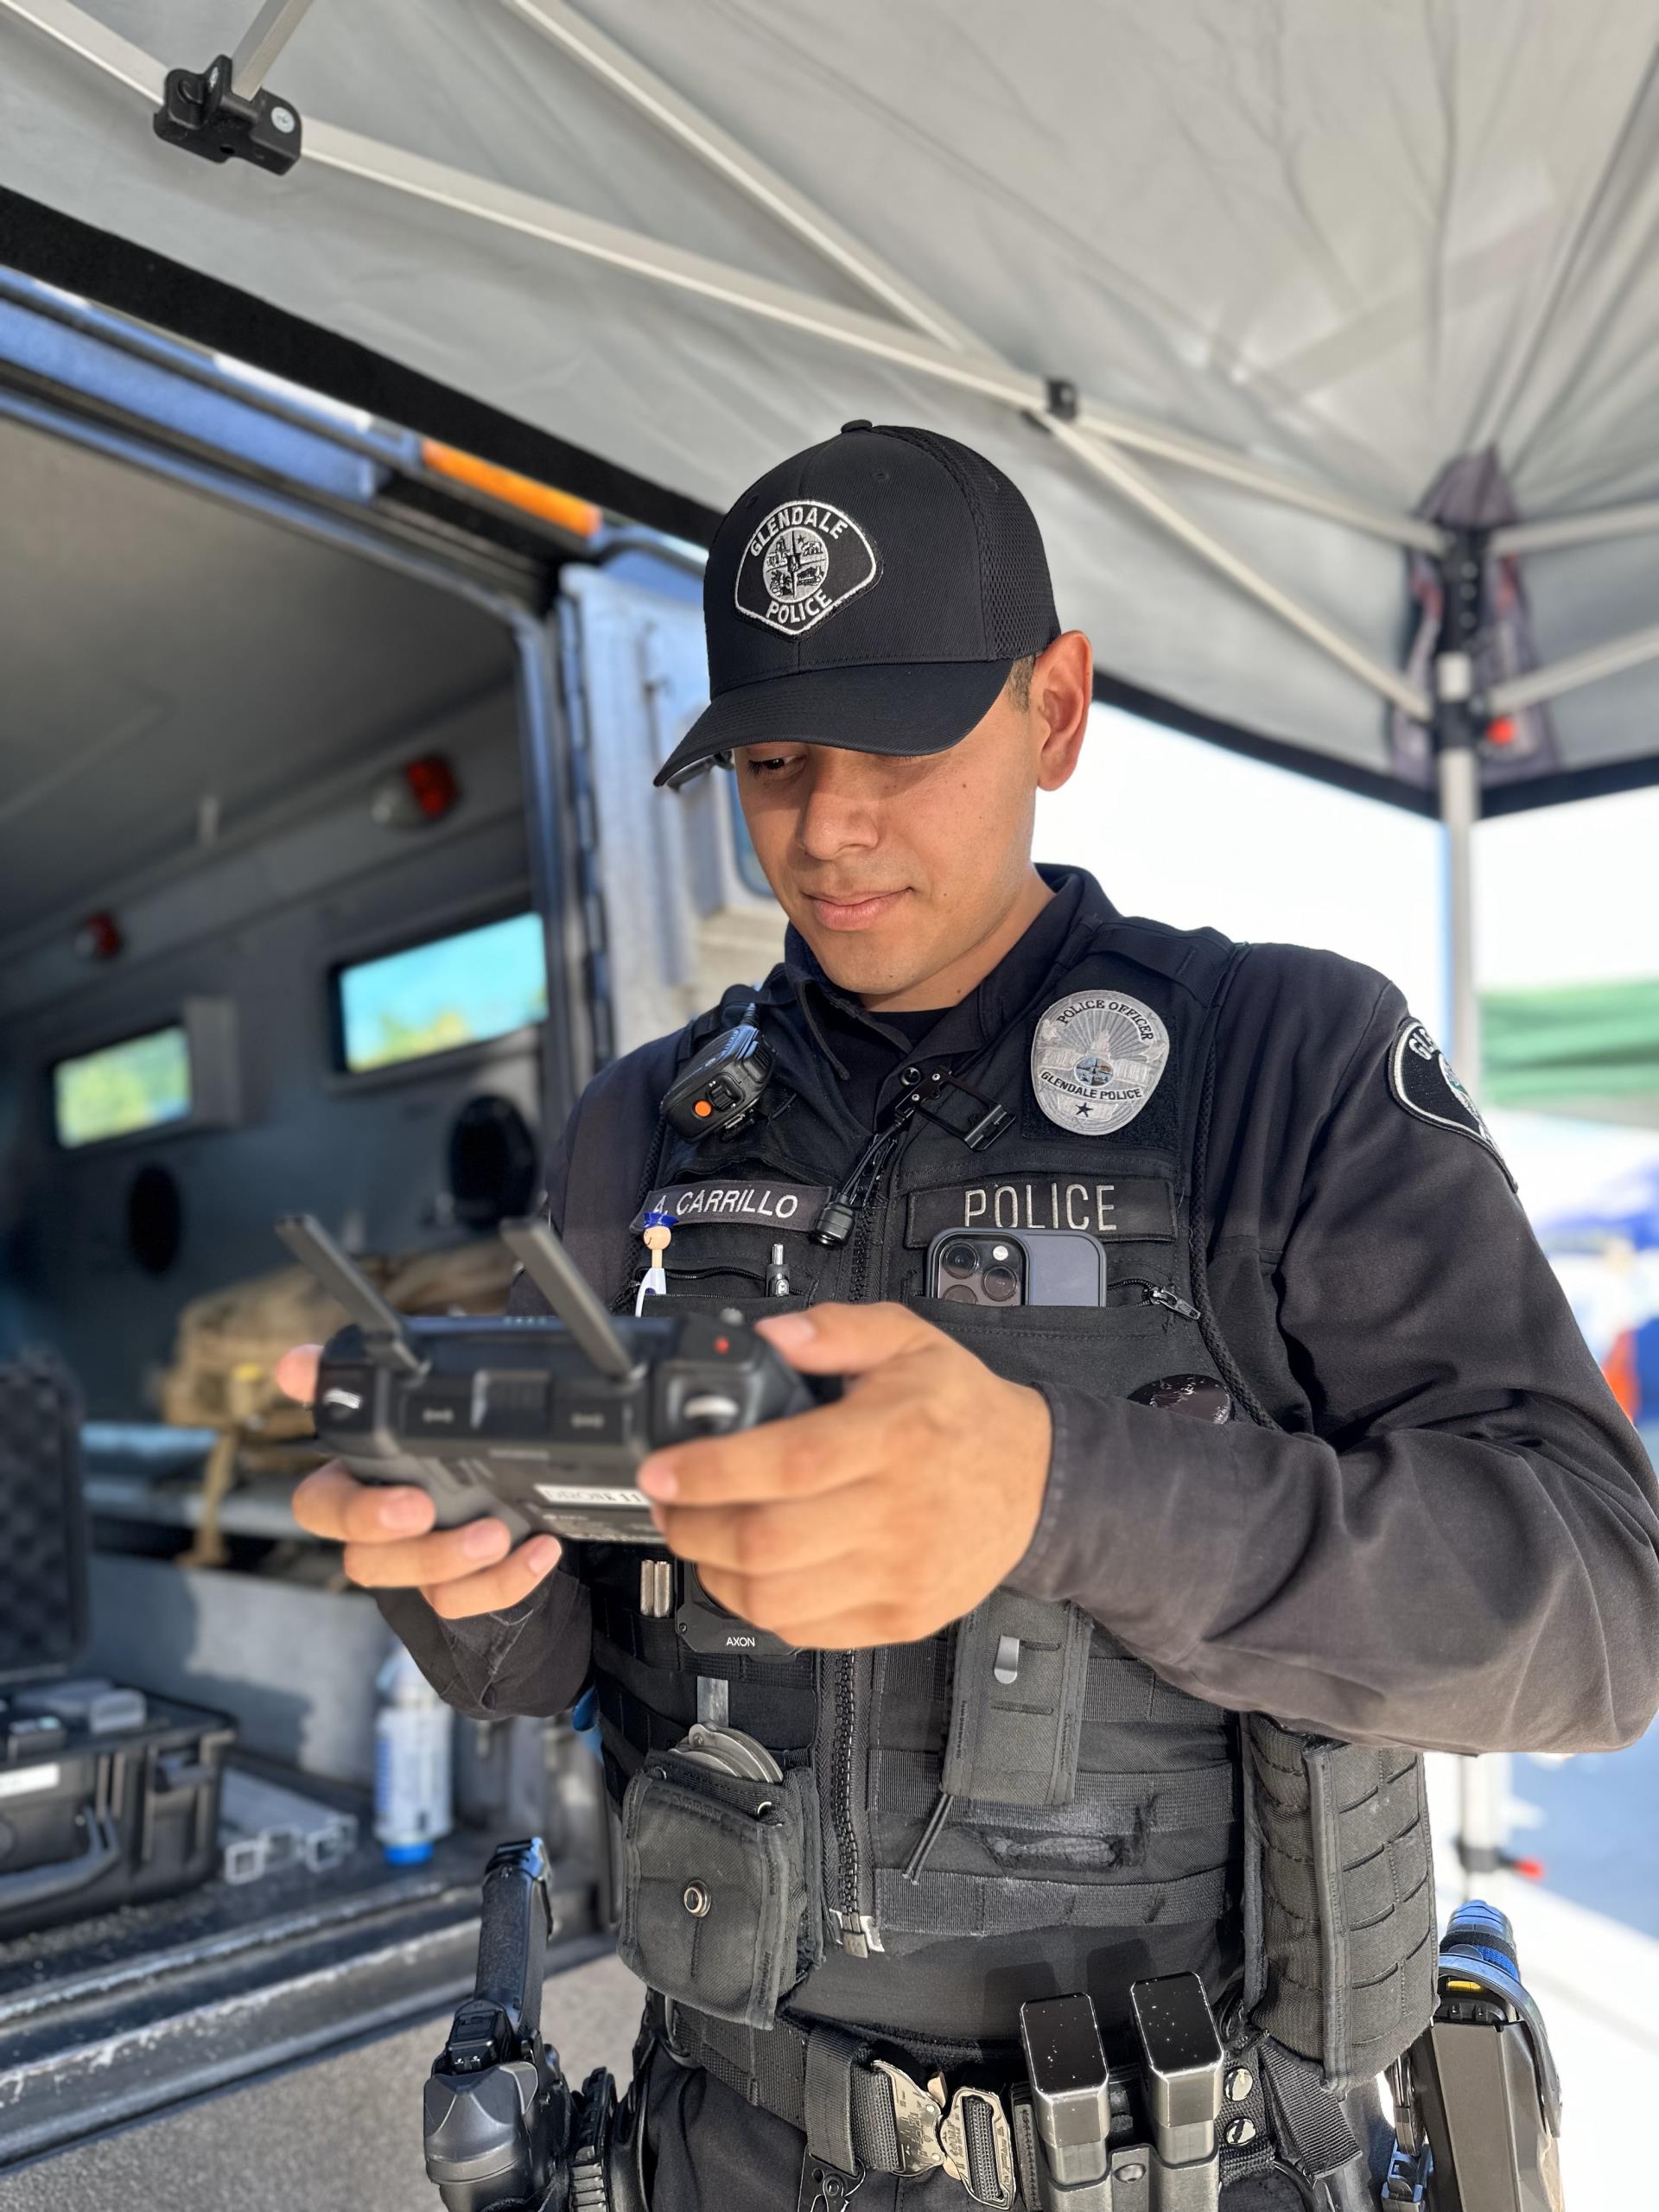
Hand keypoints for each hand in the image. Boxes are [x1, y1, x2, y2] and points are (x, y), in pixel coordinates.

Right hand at [274, 1347, 561, 1618]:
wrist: (493, 1472)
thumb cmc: (429, 1434)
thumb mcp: (402, 1398)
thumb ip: (352, 1378)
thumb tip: (293, 1365)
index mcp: (353, 1485)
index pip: (320, 1508)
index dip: (352, 1510)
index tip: (406, 1499)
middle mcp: (378, 1534)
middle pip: (366, 1560)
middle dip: (409, 1546)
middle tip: (433, 1513)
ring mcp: (418, 1564)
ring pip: (418, 1585)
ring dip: (454, 1562)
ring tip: (498, 1535)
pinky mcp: (457, 1585)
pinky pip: (467, 1601)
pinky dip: (506, 1581)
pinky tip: (539, 1548)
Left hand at [638, 1305, 1050, 1648]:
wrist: (1036, 1481)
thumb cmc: (964, 1411)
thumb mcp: (908, 1340)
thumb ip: (836, 1329)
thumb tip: (769, 1336)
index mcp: (894, 1436)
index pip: (788, 1462)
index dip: (709, 1471)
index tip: (659, 1470)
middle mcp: (897, 1513)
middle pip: (767, 1541)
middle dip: (691, 1527)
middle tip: (666, 1505)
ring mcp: (898, 1574)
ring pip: (775, 1597)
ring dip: (713, 1571)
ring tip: (699, 1537)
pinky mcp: (899, 1617)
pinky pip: (804, 1629)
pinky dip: (756, 1605)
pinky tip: (747, 1571)